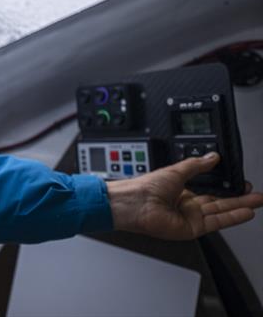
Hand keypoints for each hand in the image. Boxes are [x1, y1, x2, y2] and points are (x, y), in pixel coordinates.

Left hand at [106, 152, 262, 239]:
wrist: (134, 203)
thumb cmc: (146, 187)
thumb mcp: (176, 170)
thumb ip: (196, 165)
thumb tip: (211, 156)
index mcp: (180, 190)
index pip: (208, 190)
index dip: (224, 186)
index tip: (239, 181)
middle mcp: (186, 205)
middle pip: (218, 201)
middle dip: (238, 197)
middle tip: (255, 192)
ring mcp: (190, 217)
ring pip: (221, 211)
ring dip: (240, 206)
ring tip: (258, 200)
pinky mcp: (192, 228)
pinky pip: (216, 222)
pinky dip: (233, 217)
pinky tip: (247, 212)